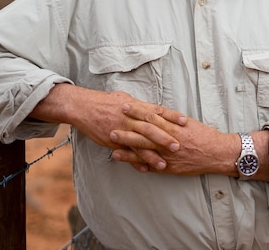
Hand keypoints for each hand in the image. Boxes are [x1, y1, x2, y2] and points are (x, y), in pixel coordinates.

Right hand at [31, 84, 186, 170]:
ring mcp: (121, 130)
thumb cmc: (106, 101)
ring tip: (164, 164)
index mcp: (135, 106)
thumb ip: (142, 106)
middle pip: (150, 128)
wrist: (83, 107)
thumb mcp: (125, 99)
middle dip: (165, 137)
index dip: (171, 116)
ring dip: (152, 155)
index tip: (185, 121)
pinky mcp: (112, 141)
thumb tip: (157, 109)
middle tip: (179, 145)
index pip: (157, 111)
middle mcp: (129, 118)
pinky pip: (125, 153)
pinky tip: (145, 171)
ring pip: (138, 143)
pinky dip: (135, 163)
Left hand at [111, 111, 237, 175]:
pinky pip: (152, 167)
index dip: (137, 112)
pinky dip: (140, 166)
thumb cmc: (204, 136)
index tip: (125, 106)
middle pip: (144, 135)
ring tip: (113, 149)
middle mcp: (169, 141)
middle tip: (111, 128)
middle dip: (127, 132)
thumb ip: (171, 119)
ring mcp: (168, 156)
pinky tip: (129, 166)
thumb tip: (155, 112)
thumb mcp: (188, 123)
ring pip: (145, 153)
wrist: (217, 153)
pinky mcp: (170, 167)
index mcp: (173, 127)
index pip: (152, 117)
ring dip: (128, 151)